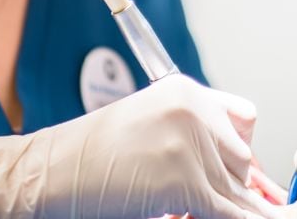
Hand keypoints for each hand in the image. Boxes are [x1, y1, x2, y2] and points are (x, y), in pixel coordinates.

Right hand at [0, 74, 278, 218]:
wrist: (51, 170)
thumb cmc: (91, 152)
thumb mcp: (150, 124)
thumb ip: (193, 133)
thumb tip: (237, 168)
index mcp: (185, 90)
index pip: (245, 120)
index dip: (243, 152)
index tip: (243, 175)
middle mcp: (192, 110)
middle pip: (242, 157)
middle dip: (234, 183)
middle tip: (220, 200)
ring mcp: (189, 143)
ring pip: (235, 187)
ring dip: (227, 205)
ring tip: (209, 209)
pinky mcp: (183, 180)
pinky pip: (223, 209)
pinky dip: (228, 217)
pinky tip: (219, 217)